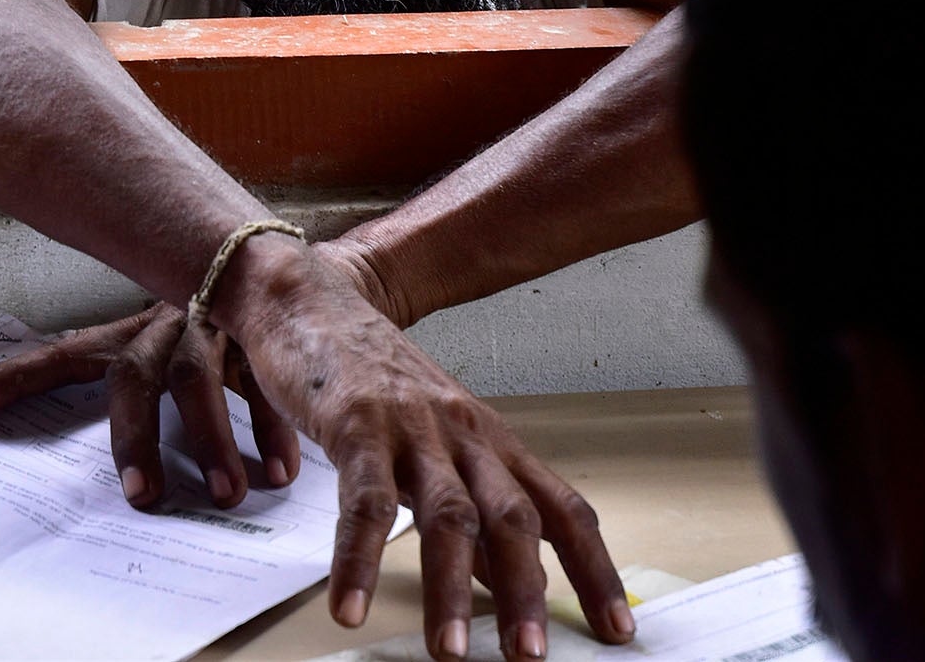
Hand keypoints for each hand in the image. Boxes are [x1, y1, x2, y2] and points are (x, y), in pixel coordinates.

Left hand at [0, 303, 305, 509]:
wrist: (272, 265)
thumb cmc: (201, 327)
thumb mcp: (154, 346)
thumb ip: (115, 383)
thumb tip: (29, 416)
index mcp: (132, 331)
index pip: (67, 353)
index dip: (20, 376)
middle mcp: (166, 325)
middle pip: (136, 374)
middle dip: (135, 436)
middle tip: (143, 497)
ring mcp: (214, 327)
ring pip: (200, 377)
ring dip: (212, 438)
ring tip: (224, 494)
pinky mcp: (263, 335)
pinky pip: (266, 381)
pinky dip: (272, 427)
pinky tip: (278, 469)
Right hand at [215, 236, 636, 661]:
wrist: (307, 299)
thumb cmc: (367, 373)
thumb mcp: (430, 438)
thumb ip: (466, 503)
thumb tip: (499, 576)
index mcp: (488, 439)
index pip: (559, 507)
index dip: (592, 568)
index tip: (617, 628)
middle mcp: (461, 432)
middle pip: (512, 516)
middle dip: (526, 590)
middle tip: (530, 655)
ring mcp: (410, 427)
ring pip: (446, 514)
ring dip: (450, 588)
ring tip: (449, 649)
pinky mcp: (355, 426)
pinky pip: (365, 503)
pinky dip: (359, 560)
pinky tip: (350, 604)